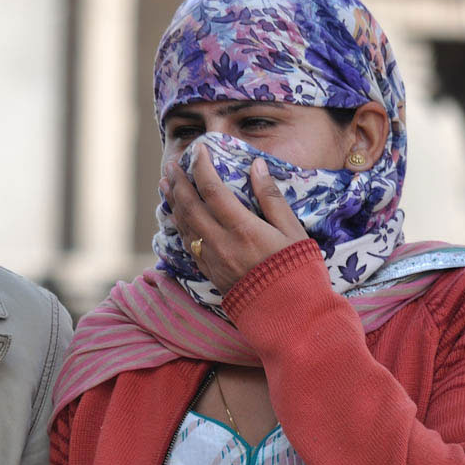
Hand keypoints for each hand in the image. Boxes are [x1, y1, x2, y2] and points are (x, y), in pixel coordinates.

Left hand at [161, 150, 307, 292]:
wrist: (288, 315)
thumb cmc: (297, 271)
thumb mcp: (293, 231)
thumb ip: (272, 197)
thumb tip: (256, 165)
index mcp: (243, 229)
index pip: (212, 190)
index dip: (202, 167)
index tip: (199, 150)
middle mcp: (221, 243)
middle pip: (190, 206)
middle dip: (179, 182)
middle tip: (173, 164)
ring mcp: (211, 259)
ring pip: (184, 224)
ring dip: (173, 201)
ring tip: (166, 184)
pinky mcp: (209, 272)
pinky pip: (186, 243)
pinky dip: (179, 224)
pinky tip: (176, 215)